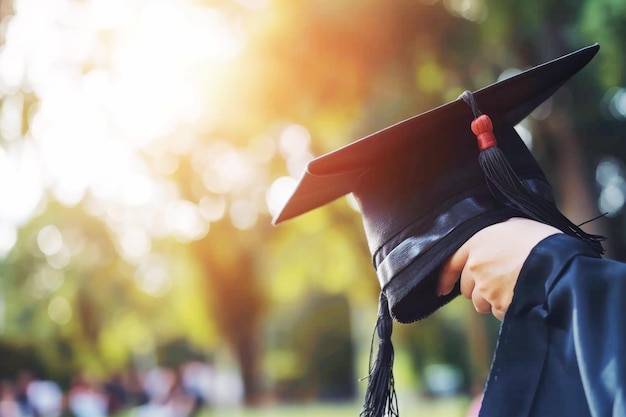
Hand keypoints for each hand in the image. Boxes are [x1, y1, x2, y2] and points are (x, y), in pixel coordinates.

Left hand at [437, 217, 561, 319]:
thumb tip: (490, 243)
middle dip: (477, 290)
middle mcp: (475, 266)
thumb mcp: (512, 227)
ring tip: (512, 290)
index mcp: (475, 243)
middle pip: (467, 289)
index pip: (450, 264)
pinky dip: (506, 309)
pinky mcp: (499, 304)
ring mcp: (486, 287)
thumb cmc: (539, 239)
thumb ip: (494, 237)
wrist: (559, 260)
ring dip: (492, 301)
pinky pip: (498, 312)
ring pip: (481, 303)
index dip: (445, 279)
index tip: (442, 289)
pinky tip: (520, 297)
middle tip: (496, 285)